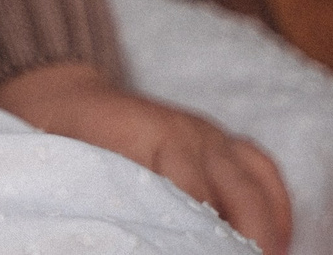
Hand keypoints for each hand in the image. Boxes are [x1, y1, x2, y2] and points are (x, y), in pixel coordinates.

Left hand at [0, 62, 292, 253]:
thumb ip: (114, 204)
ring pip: (258, 187)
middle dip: (243, 242)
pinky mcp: (219, 138)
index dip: (199, 243)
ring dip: (267, 231)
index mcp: (158, 142)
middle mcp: (193, 136)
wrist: (56, 93)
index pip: (195, 205)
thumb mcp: (79, 173)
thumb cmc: (62, 139)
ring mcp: (210, 134)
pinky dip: (275, 206)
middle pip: (239, 201)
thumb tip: (129, 234)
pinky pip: (262, 170)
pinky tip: (275, 242)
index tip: (195, 254)